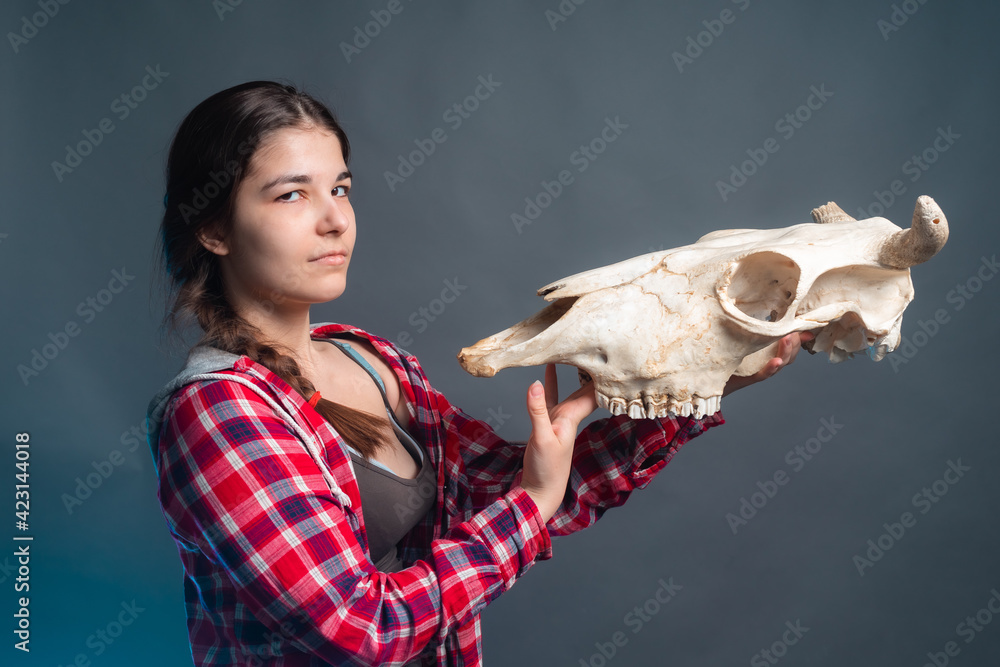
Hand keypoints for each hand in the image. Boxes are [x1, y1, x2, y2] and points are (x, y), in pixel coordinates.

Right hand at [519, 364, 597, 522]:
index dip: (600, 372)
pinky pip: (550, 397)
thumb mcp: (540, 439)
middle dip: (590, 368)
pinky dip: (549, 384)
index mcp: (572, 417)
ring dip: (572, 373)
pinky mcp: (547, 423)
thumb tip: (534, 383)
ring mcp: (559, 419)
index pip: (592, 390)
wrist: (540, 491)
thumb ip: (537, 411)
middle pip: (585, 387)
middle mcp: (569, 415)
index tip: (607, 350)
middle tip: (596, 345)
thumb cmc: (546, 469)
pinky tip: (546, 372)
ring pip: (569, 389)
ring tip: (573, 351)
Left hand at [722, 331, 815, 397]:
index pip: (795, 347)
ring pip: (781, 363)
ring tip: (787, 339)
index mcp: (773, 353)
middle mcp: (771, 363)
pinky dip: (771, 367)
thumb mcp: (752, 337)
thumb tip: (780, 317)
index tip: (803, 324)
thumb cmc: (735, 352)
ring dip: (786, 351)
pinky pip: (764, 373)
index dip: (800, 337)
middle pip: (791, 356)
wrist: (717, 371)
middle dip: (795, 343)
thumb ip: (766, 328)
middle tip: (793, 329)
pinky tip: (776, 361)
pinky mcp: (751, 376)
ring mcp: (763, 370)